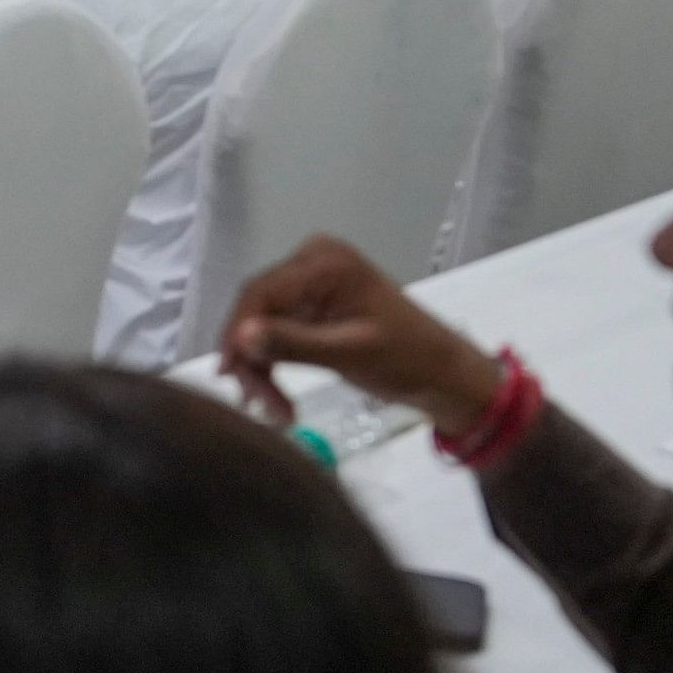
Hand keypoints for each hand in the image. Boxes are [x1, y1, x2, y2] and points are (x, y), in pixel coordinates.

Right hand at [215, 233, 503, 431]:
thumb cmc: (406, 359)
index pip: (261, 292)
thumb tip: (239, 336)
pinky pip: (278, 330)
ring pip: (263, 323)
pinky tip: (277, 397)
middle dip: (252, 358)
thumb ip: (292, 342)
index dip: (237, 332)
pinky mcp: (314, 304)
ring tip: (275, 411)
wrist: (444, 374)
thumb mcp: (348, 353)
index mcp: (324, 262)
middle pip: (258, 308)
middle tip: (258, 406)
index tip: (228, 374)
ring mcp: (312, 282)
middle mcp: (312, 261)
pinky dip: (275, 363)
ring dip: (262, 367)